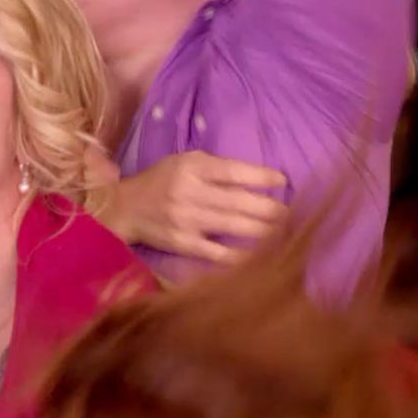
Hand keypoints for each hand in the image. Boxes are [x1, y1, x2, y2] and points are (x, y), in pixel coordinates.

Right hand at [99, 151, 287, 263]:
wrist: (125, 209)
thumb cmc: (160, 181)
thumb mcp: (184, 162)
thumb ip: (215, 168)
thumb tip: (256, 178)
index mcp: (191, 167)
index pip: (233, 172)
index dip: (260, 176)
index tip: (282, 180)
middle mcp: (189, 192)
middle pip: (238, 201)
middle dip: (270, 208)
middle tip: (292, 213)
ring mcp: (186, 220)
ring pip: (233, 225)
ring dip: (263, 229)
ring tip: (285, 231)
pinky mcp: (183, 243)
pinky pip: (217, 251)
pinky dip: (239, 254)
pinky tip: (260, 255)